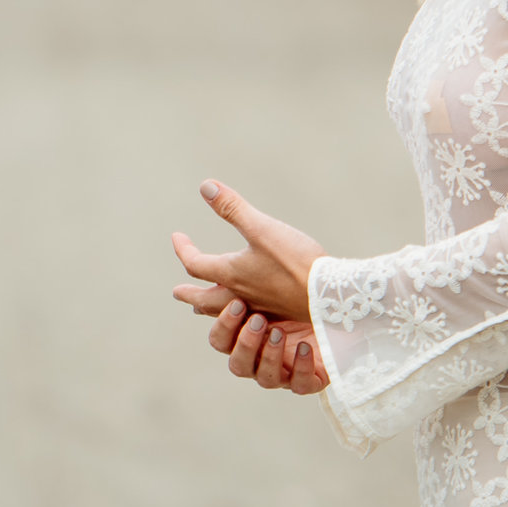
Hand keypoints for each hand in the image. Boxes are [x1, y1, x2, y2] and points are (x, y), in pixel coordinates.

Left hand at [170, 179, 324, 323]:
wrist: (331, 296)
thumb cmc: (296, 261)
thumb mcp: (262, 228)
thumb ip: (233, 208)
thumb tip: (206, 187)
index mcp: (232, 274)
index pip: (195, 265)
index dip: (182, 249)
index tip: (176, 237)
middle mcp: (241, 295)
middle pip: (205, 299)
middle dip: (189, 293)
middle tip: (177, 292)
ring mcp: (260, 308)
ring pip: (224, 312)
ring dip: (209, 307)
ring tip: (202, 306)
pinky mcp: (278, 314)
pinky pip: (246, 319)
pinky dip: (236, 315)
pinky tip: (245, 309)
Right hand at [173, 283, 330, 393]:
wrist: (344, 301)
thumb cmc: (301, 286)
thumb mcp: (263, 275)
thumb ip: (226, 276)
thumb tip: (181, 281)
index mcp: (246, 332)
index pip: (220, 338)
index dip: (222, 325)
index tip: (238, 303)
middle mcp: (262, 354)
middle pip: (236, 363)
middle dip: (244, 342)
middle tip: (258, 319)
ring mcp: (286, 368)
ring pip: (263, 377)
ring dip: (267, 356)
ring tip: (278, 332)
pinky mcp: (311, 379)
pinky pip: (300, 384)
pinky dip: (299, 368)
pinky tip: (304, 347)